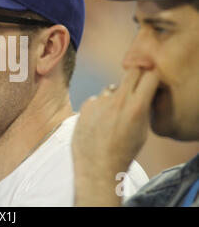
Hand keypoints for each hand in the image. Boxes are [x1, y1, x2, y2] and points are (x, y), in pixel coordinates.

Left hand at [72, 69, 158, 205]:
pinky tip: (97, 123)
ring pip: (112, 89)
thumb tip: (142, 93)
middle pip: (131, 72)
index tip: (149, 83)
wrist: (97, 165)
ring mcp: (101, 101)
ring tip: (110, 119)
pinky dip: (98, 108)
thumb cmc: (123, 152)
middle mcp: (119, 100)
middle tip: (134, 87)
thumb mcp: (142, 131)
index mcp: (137, 107)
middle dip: (135, 76)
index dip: (151, 78)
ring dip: (114, 97)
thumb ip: (142, 109)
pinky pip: (96, 100)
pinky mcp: (86, 104)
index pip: (150, 76)